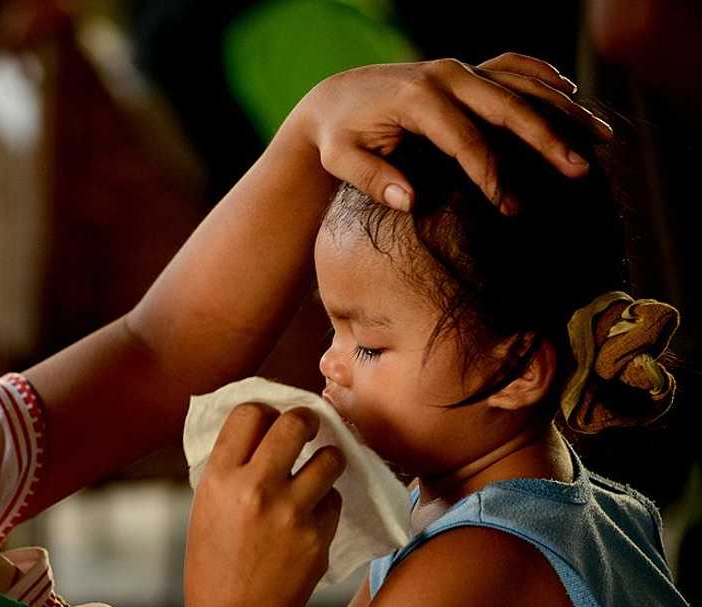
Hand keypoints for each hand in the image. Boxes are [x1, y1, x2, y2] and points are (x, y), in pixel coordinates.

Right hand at [182, 404, 343, 606]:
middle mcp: (256, 489)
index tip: (273, 420)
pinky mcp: (318, 539)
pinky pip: (334, 502)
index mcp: (220, 479)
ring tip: (318, 471)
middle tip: (310, 428)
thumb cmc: (212, 566)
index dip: (266, 410)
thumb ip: (230, 471)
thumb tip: (260, 434)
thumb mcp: (205, 509)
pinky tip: (311, 518)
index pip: (250, 413)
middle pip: (296, 424)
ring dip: (327, 460)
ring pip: (330, 459)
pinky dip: (326, 504)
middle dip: (308, 420)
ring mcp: (291, 514)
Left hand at [286, 52, 612, 213]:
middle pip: (508, 108)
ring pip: (521, 85)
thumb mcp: (342, 159)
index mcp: (418, 99)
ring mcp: (459, 68)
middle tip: (580, 170)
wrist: (336, 97)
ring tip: (602, 137)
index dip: (491, 175)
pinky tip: (572, 95)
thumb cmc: (340, 136)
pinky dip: (544, 78)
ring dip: (563, 109)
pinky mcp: (466, 69)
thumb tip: (411, 201)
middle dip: (546, 140)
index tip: (511, 208)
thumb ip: (372, 178)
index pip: (466, 141)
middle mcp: (445, 76)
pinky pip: (514, 67)